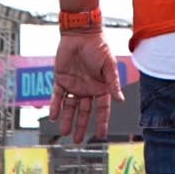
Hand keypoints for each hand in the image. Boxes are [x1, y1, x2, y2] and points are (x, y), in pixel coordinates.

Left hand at [53, 25, 113, 142]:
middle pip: (84, 112)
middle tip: (78, 140)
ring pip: (70, 107)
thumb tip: (120, 100)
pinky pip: (57, 95)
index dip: (102, 122)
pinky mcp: (61, 79)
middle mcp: (87, 89)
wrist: (81, 33)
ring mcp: (74, 85)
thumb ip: (113, 83)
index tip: (100, 135)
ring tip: (64, 132)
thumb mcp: (109, 65)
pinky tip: (54, 116)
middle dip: (81, 126)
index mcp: (101, 87)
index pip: (102, 109)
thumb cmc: (98, 47)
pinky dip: (55, 105)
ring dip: (67, 119)